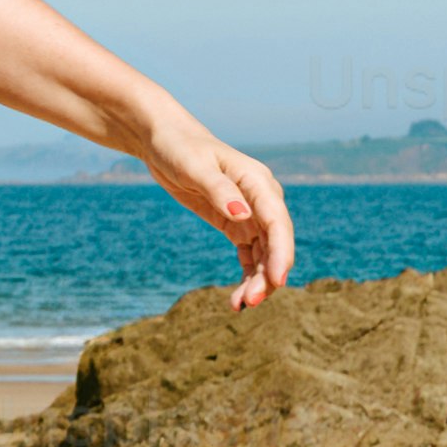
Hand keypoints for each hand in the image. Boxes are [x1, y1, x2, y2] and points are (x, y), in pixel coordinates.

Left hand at [149, 125, 293, 304]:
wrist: (164, 141)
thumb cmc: (180, 147)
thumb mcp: (194, 167)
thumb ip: (219, 190)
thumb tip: (244, 215)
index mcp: (259, 182)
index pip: (278, 223)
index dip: (281, 253)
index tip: (277, 280)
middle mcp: (262, 200)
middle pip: (275, 244)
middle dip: (267, 275)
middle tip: (248, 303)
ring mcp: (251, 214)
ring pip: (264, 255)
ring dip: (257, 281)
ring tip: (239, 306)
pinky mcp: (236, 224)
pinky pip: (249, 255)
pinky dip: (246, 276)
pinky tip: (238, 299)